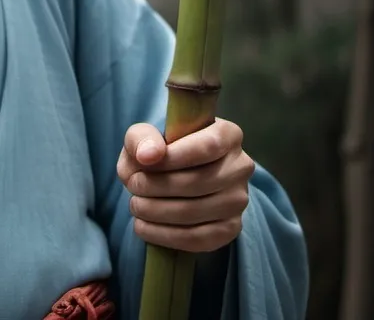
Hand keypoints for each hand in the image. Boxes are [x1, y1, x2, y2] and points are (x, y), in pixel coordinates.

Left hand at [116, 119, 254, 252]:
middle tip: (133, 186)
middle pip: (199, 182)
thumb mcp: (144, 135)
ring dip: (157, 212)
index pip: (206, 147)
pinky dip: (165, 235)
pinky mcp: (232, 228)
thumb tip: (148, 156)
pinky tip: (143, 227)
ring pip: (197, 212)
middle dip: (157, 186)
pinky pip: (199, 239)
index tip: (143, 162)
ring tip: (135, 205)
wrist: (172, 176)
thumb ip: (142, 138)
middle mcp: (240, 166)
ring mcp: (239, 200)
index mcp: (227, 134)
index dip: (172, 158)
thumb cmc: (159, 150)